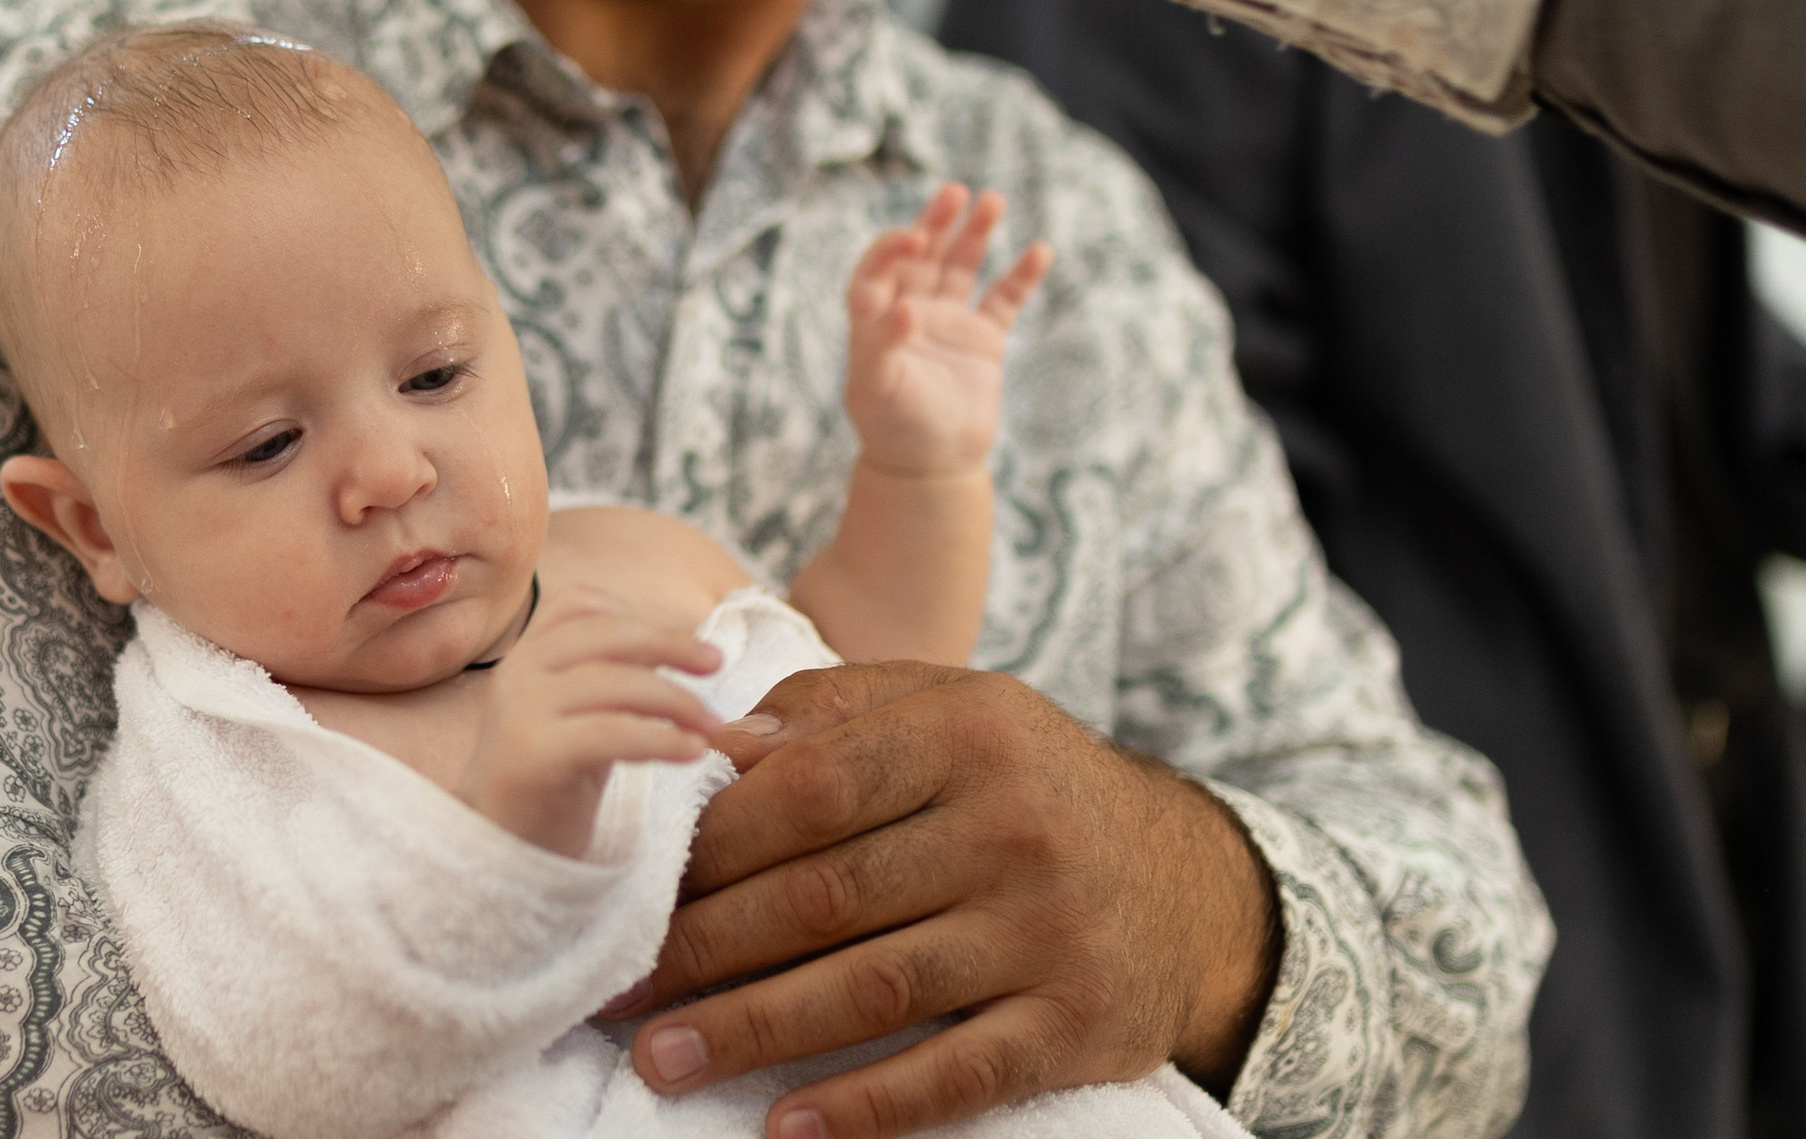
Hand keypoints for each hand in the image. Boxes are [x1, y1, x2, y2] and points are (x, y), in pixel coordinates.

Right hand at [458, 586, 724, 858]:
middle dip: (670, 644)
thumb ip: (613, 677)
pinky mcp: (533, 756)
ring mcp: (521, 712)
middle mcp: (517, 673)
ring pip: (614, 684)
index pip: (579, 605)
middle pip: (605, 636)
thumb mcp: (580, 716)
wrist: (498, 854)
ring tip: (714, 727)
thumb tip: (683, 647)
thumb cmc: (551, 783)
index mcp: (525, 656)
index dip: (637, 617)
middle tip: (717, 663)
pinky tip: (692, 752)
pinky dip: (661, 738)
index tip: (683, 645)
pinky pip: (609, 733)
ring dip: (677, 700)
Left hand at [605, 664, 1279, 1138]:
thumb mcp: (950, 709)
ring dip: (753, 1032)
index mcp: (967, 734)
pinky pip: (955, 1074)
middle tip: (615, 991)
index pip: (810, 790)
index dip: (712, 846)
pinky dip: (868, 1107)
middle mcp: (1011, 827)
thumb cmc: (1024, 785)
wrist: (1189, 883)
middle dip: (704, 950)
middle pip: (825, 896)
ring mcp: (1047, 930)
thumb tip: (720, 744)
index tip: (634, 890)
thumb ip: (834, 709)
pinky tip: (786, 1127)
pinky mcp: (1074, 1025)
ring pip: (873, 988)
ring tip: (660, 1061)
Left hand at [847, 186, 1050, 476]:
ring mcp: (949, 322)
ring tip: (992, 200)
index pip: (878, 268)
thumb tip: (903, 309)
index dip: (891, 248)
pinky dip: (1021, 276)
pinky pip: (1004, 299)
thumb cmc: (892, 428)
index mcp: (875, 318)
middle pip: (922, 254)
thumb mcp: (875, 389)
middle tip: (955, 192)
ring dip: (975, 234)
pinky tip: (1039, 251)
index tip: (913, 238)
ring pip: (962, 266)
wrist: (932, 466)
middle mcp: (910, 310)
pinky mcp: (983, 339)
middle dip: (936, 222)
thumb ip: (882, 346)